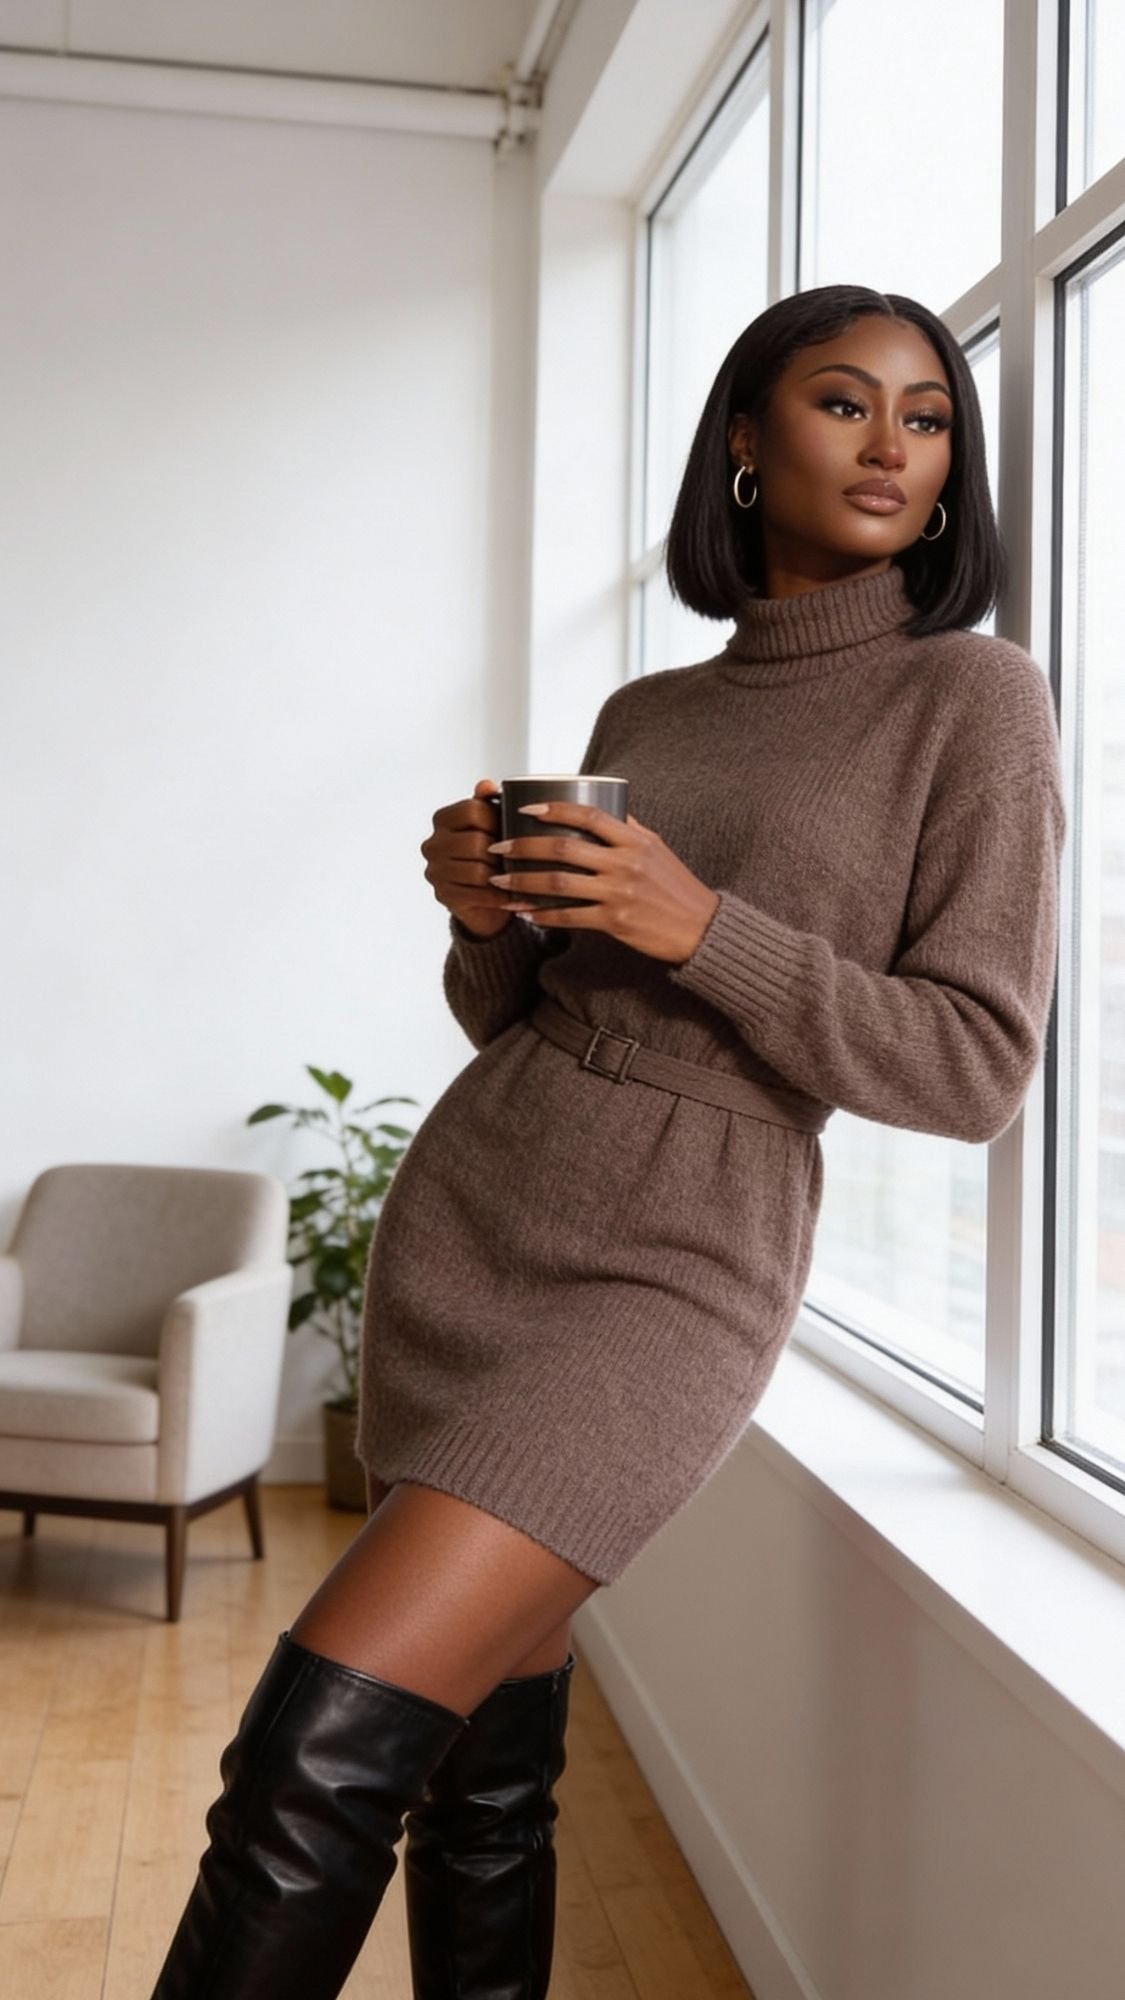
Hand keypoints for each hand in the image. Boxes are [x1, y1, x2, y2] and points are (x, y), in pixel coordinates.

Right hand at [421, 778, 515, 939]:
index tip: (513, 828)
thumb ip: (487, 803)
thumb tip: (487, 784)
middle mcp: (432, 844)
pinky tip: (511, 895)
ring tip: (518, 876)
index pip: (472, 810)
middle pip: (475, 843)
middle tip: (521, 857)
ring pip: (476, 871)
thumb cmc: (489, 852)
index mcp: (442, 819)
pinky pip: (476, 895)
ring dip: (501, 876)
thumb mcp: (490, 823)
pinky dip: (497, 896)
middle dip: (502, 852)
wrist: (480, 894)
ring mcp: (434, 872)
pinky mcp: (443, 896)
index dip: (496, 819)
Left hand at [485, 802, 719, 964]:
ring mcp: (619, 893)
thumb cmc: (676, 886)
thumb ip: (628, 829)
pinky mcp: (615, 922)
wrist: (700, 928)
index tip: (525, 810)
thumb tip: (602, 806)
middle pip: (563, 848)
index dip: (553, 809)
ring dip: (522, 882)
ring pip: (558, 883)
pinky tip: (524, 912)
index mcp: (635, 840)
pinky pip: (569, 917)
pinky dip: (542, 914)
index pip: (588, 815)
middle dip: (523, 847)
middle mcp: (625, 863)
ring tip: (498, 882)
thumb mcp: (656, 848)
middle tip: (497, 847)